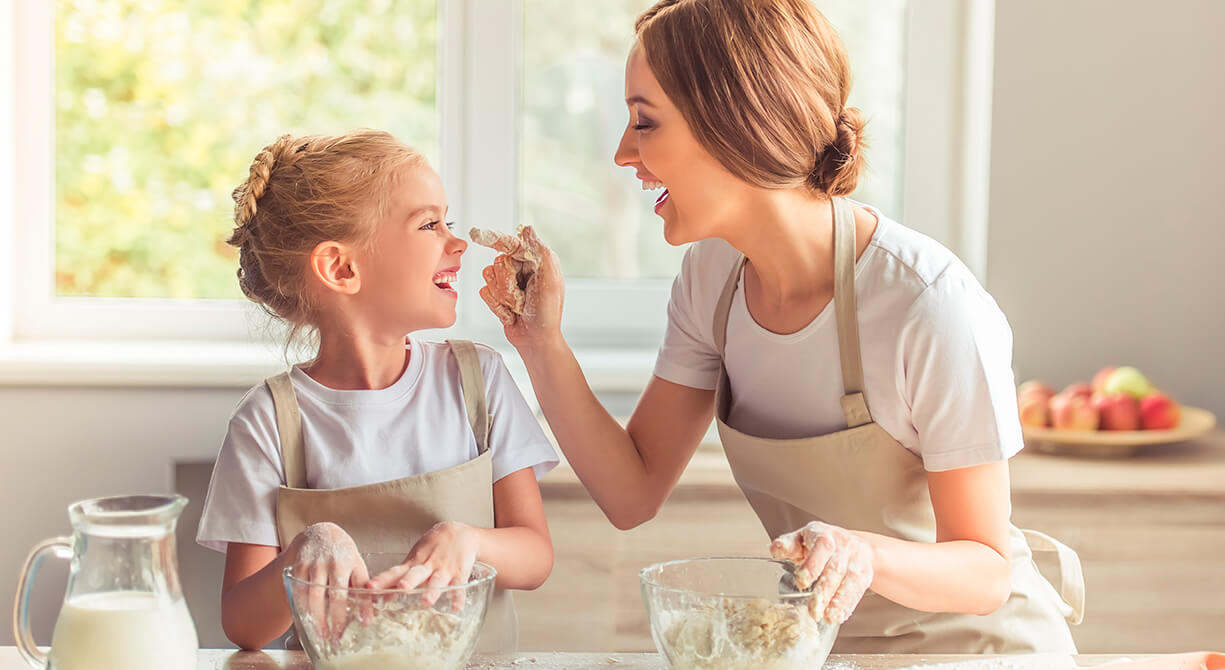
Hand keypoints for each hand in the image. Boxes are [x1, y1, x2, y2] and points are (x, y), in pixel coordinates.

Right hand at [285, 522, 369, 637]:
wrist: (320, 534)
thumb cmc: (343, 554)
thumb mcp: (357, 568)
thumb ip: (364, 592)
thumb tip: (368, 620)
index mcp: (343, 564)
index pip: (340, 595)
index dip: (339, 616)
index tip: (341, 633)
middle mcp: (324, 564)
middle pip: (321, 597)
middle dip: (323, 620)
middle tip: (329, 637)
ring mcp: (308, 565)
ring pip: (306, 596)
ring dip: (311, 617)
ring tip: (319, 632)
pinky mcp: (295, 568)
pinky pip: (296, 592)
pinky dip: (299, 607)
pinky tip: (306, 619)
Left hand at [367, 521, 479, 609]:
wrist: (460, 533)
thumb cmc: (433, 548)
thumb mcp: (416, 558)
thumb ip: (401, 578)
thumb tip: (383, 597)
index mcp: (414, 563)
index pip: (395, 572)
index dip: (382, 580)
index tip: (370, 587)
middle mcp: (427, 566)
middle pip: (416, 574)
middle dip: (409, 581)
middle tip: (402, 587)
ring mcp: (444, 569)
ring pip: (437, 581)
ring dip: (432, 591)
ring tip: (426, 601)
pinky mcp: (459, 573)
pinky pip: (458, 586)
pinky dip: (458, 597)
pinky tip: (456, 607)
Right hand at [471, 226, 563, 350]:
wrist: (535, 341)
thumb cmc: (546, 315)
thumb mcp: (550, 282)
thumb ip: (541, 253)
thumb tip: (527, 229)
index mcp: (537, 261)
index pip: (512, 244)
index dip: (494, 238)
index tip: (477, 234)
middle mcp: (522, 268)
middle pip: (498, 262)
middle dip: (508, 284)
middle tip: (522, 298)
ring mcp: (509, 282)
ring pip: (489, 277)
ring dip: (503, 297)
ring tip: (518, 307)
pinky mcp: (498, 295)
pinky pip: (485, 292)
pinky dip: (498, 306)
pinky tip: (511, 314)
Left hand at [770, 521, 873, 624]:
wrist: (854, 544)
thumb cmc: (820, 543)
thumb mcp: (802, 539)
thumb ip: (788, 545)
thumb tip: (776, 549)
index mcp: (824, 535)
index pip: (821, 548)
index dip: (812, 565)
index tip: (802, 582)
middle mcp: (843, 546)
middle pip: (835, 569)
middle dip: (825, 590)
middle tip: (814, 609)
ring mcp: (855, 561)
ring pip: (850, 581)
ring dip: (839, 601)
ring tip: (828, 617)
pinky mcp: (864, 575)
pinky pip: (858, 591)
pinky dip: (848, 606)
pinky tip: (838, 616)